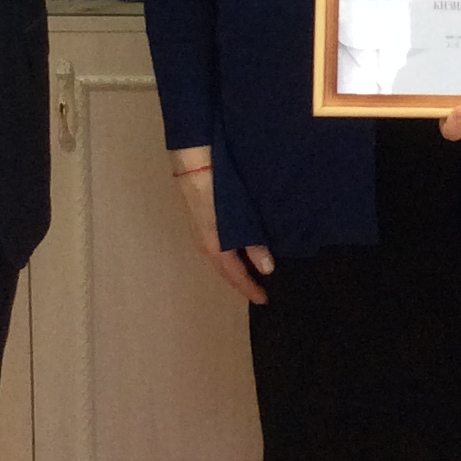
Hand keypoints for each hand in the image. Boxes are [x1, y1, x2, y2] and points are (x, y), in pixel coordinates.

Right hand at [170, 152, 271, 304]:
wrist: (193, 160)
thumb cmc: (217, 188)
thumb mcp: (239, 217)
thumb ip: (253, 242)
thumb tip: (267, 269)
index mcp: (214, 246)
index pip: (234, 275)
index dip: (249, 288)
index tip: (265, 300)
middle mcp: (205, 242)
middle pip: (226, 270)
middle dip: (242, 281)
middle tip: (261, 290)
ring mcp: (202, 230)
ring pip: (222, 258)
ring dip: (237, 268)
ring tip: (255, 273)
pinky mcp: (204, 218)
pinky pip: (219, 245)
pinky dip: (232, 254)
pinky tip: (243, 248)